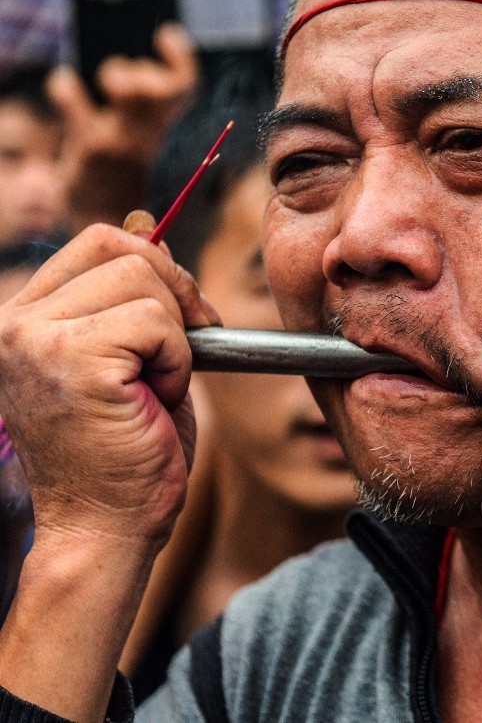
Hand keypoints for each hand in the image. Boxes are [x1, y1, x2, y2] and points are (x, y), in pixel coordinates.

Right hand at [0, 222, 215, 542]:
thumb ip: (131, 295)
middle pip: (119, 246)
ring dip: (176, 334)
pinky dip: (178, 360)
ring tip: (157, 387)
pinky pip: (156, 322)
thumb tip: (147, 225)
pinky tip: (157, 400)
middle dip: (175, 288)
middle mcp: (12, 323)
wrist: (107, 529)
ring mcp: (33, 339)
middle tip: (190, 345)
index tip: (185, 317)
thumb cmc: (127, 452)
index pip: (98, 242)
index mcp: (20, 319)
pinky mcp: (69, 359)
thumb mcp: (130, 357)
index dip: (158, 266)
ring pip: (143, 279)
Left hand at [49, 24, 198, 230]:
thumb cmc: (116, 171)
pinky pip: (73, 99)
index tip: (165, 34)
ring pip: (128, 89)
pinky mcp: (90, 147)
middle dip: (141, 69)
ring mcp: (120, 141)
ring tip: (106, 85)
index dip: (179, 58)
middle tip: (126, 79)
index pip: (184, 87)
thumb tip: (121, 66)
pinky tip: (64, 83)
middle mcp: (148, 136)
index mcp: (164, 131)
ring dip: (114, 75)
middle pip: (159, 86)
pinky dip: (64, 86)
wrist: (103, 223)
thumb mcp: (136, 138)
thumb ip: (137, 106)